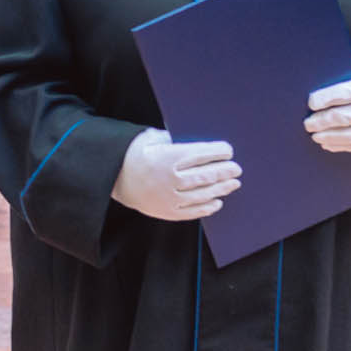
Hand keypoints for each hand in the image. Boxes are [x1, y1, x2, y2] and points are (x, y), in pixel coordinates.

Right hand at [111, 129, 239, 220]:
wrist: (113, 178)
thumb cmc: (134, 155)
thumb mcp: (149, 138)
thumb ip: (172, 138)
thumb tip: (193, 140)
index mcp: (167, 157)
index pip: (200, 154)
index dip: (218, 151)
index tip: (228, 150)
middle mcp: (170, 179)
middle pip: (206, 175)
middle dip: (224, 171)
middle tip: (236, 168)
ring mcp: (169, 197)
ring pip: (202, 194)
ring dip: (221, 189)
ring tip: (233, 184)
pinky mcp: (167, 211)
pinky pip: (192, 211)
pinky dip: (207, 207)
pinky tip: (217, 202)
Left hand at [305, 73, 350, 154]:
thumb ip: (349, 89)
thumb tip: (316, 102)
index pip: (347, 93)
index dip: (326, 98)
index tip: (311, 103)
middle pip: (348, 116)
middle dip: (324, 121)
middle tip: (308, 124)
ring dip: (330, 136)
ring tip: (316, 136)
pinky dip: (341, 146)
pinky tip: (328, 144)